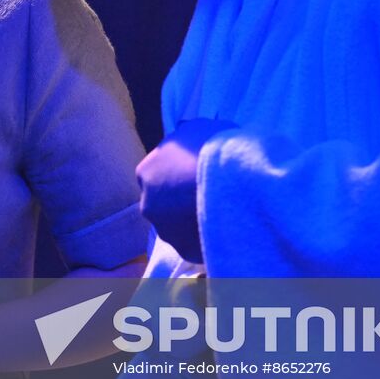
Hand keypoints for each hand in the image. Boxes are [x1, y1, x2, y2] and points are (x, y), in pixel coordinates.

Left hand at [136, 118, 236, 262]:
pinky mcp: (185, 251)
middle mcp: (148, 204)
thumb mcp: (197, 127)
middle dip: (181, 201)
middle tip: (208, 194)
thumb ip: (184, 136)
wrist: (233, 180)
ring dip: (193, 221)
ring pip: (178, 227)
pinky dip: (207, 239)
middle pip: (164, 204)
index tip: (195, 174)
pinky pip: (196, 245)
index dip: (176, 174)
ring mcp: (166, 231)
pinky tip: (224, 228)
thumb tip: (183, 136)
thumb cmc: (213, 148)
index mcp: (146, 172)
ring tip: (220, 211)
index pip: (156, 175)